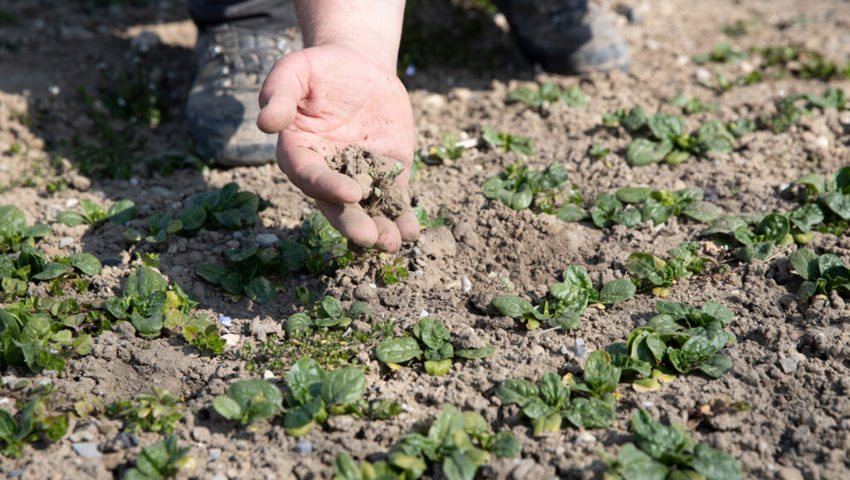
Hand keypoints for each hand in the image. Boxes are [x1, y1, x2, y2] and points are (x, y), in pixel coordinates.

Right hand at [257, 43, 418, 251]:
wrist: (357, 67)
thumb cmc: (319, 69)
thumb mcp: (294, 71)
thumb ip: (278, 94)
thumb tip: (265, 122)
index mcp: (298, 153)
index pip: (309, 174)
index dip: (327, 186)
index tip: (350, 193)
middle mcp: (326, 172)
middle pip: (336, 204)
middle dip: (353, 223)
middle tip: (370, 238)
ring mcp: (358, 176)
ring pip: (367, 209)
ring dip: (380, 229)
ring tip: (394, 244)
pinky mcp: (386, 173)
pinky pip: (394, 199)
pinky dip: (402, 217)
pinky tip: (411, 232)